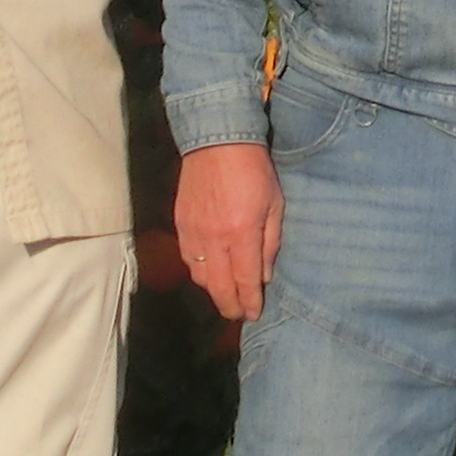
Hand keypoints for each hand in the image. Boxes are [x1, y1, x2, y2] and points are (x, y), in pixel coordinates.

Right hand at [172, 142, 282, 322]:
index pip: (246, 280)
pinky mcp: (181, 224)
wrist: (216, 141)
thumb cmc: (254, 170)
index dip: (250, 302)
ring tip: (226, 294)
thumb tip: (264, 275)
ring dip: (213, 290)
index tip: (254, 314)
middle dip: (230, 306)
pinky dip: (199, 271)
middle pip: (219, 287)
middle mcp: (215, 238)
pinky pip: (188, 258)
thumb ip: (269, 243)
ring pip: (200, 276)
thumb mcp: (274, 204)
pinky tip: (209, 271)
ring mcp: (194, 232)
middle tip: (238, 315)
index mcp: (242, 233)